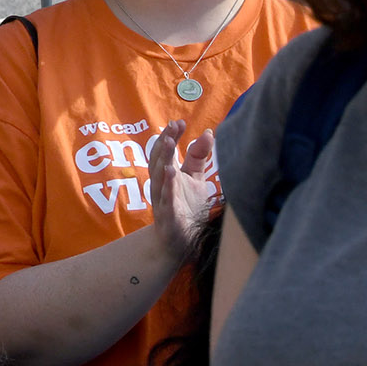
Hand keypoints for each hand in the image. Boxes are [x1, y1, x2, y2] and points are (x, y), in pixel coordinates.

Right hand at [145, 121, 221, 259]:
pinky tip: (172, 173)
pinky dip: (168, 186)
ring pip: (159, 177)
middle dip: (164, 143)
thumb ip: (198, 156)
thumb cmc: (187, 207)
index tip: (179, 122)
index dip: (169, 136)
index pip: (163, 151)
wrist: (181, 243)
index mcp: (165, 175)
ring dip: (162, 159)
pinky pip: (166, 199)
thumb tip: (208, 132)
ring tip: (168, 143)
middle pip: (158, 160)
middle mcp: (161, 185)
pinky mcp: (168, 216)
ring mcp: (163, 200)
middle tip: (172, 127)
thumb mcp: (194, 179)